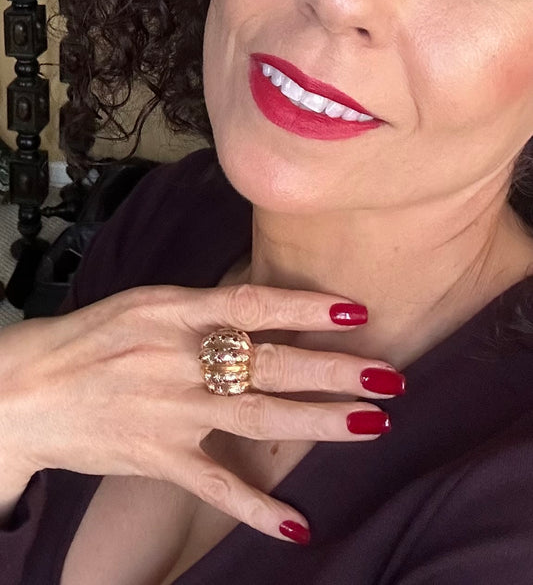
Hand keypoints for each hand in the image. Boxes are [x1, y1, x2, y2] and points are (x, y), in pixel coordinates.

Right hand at [0, 284, 402, 542]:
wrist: (27, 390)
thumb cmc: (91, 337)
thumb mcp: (146, 303)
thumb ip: (204, 307)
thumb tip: (265, 306)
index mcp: (174, 313)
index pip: (252, 305)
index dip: (306, 307)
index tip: (356, 313)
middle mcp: (178, 361)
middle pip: (268, 365)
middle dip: (333, 371)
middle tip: (389, 376)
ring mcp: (170, 412)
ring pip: (257, 418)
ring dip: (318, 423)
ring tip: (373, 424)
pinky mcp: (158, 457)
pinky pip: (214, 485)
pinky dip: (256, 508)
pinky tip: (298, 524)